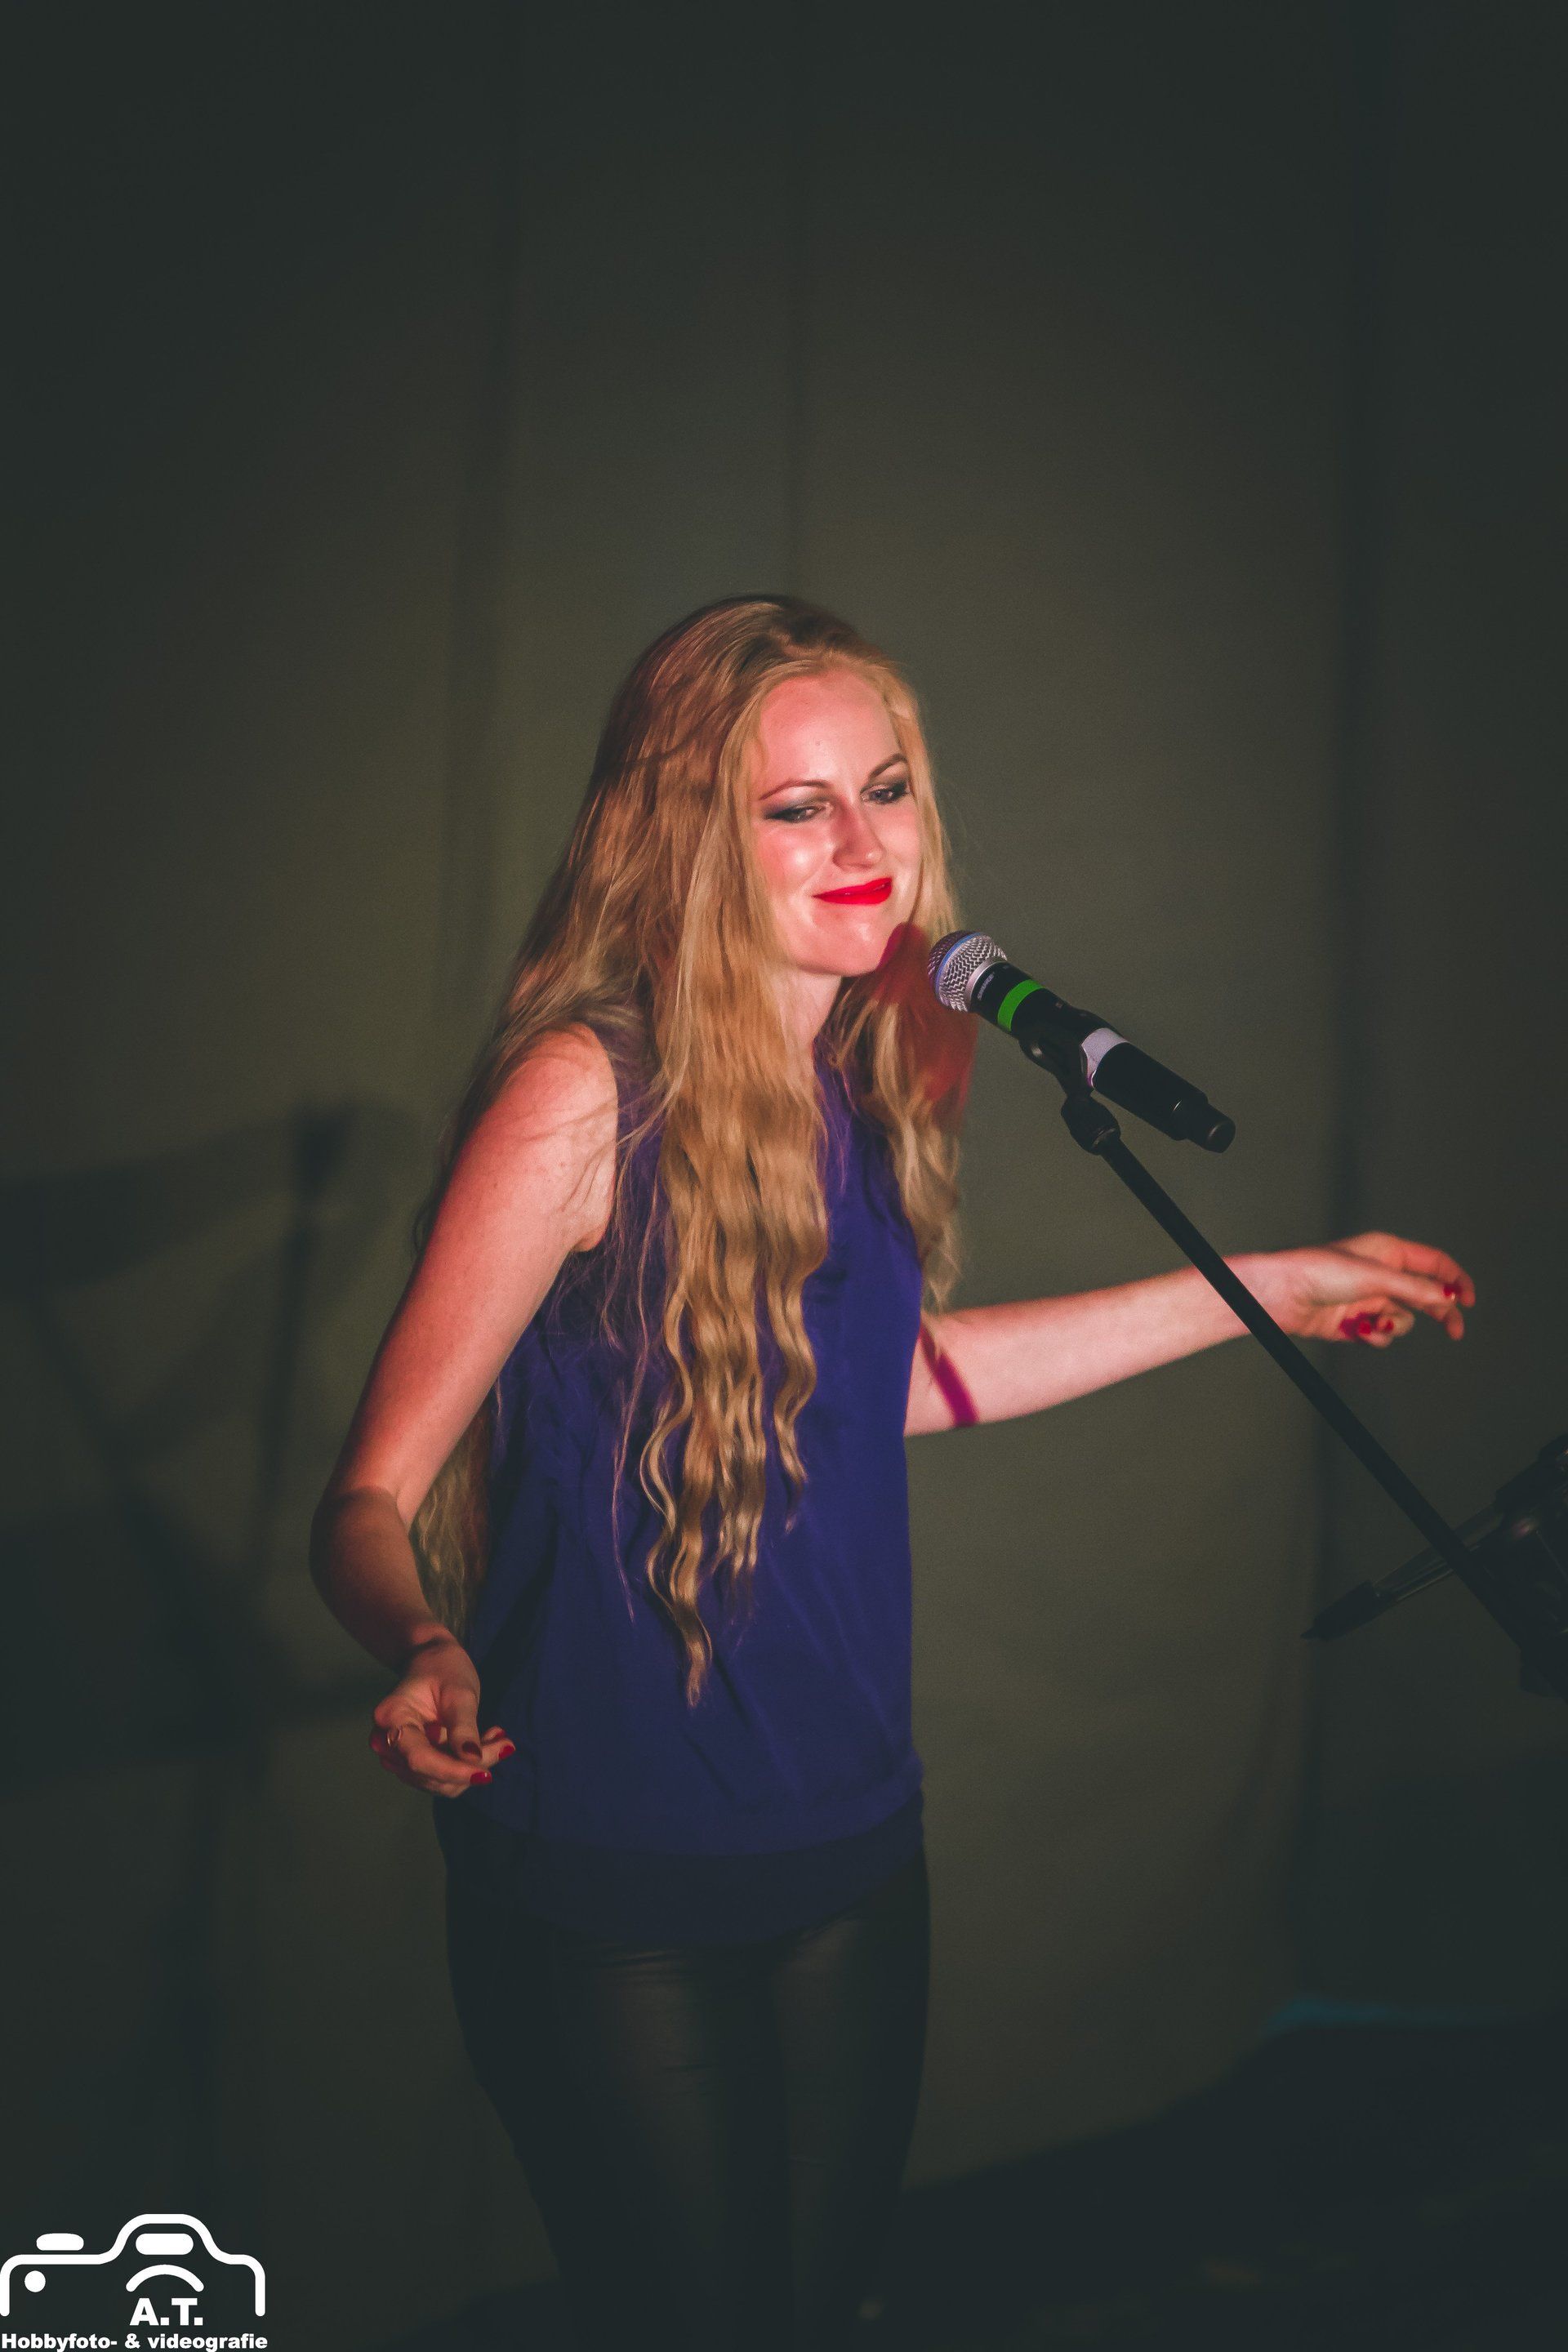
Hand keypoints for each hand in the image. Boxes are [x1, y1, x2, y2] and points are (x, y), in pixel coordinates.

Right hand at [368, 1630, 516, 1797]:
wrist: (433, 1661)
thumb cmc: (445, 1668)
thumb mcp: (460, 1691)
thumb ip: (463, 1726)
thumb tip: (473, 1762)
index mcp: (391, 1716)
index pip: (418, 1758)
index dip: (451, 1771)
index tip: (485, 1773)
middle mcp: (386, 1741)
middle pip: (428, 1774)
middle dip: (468, 1768)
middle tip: (505, 1743)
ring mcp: (397, 1755)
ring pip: (437, 1782)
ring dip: (471, 1768)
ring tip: (498, 1739)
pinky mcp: (413, 1762)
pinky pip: (441, 1777)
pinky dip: (466, 1767)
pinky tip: (486, 1743)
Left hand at [1252, 1231, 1474, 1347]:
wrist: (1282, 1295)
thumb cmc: (1318, 1271)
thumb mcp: (1375, 1277)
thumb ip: (1414, 1289)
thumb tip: (1447, 1296)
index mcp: (1388, 1251)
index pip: (1434, 1263)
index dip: (1455, 1280)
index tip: (1469, 1300)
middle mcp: (1381, 1274)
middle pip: (1424, 1295)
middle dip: (1438, 1313)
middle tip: (1454, 1330)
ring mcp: (1368, 1299)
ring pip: (1402, 1318)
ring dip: (1393, 1325)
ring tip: (1373, 1321)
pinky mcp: (1355, 1322)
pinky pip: (1380, 1333)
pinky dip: (1374, 1335)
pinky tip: (1358, 1330)